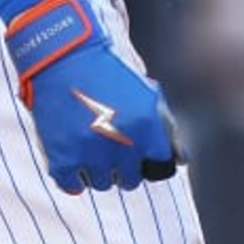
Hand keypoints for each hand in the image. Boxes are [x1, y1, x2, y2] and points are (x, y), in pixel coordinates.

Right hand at [3, 0, 178, 193]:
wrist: (63, 57)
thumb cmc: (108, 75)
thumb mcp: (147, 94)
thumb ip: (168, 129)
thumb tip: (182, 161)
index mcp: (146, 126)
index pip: (159, 165)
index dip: (148, 157)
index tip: (137, 146)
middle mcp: (121, 143)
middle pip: (129, 180)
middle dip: (122, 166)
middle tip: (108, 143)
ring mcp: (91, 153)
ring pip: (102, 183)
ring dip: (97, 170)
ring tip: (87, 143)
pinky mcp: (62, 158)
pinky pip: (73, 186)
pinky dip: (73, 177)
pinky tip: (72, 157)